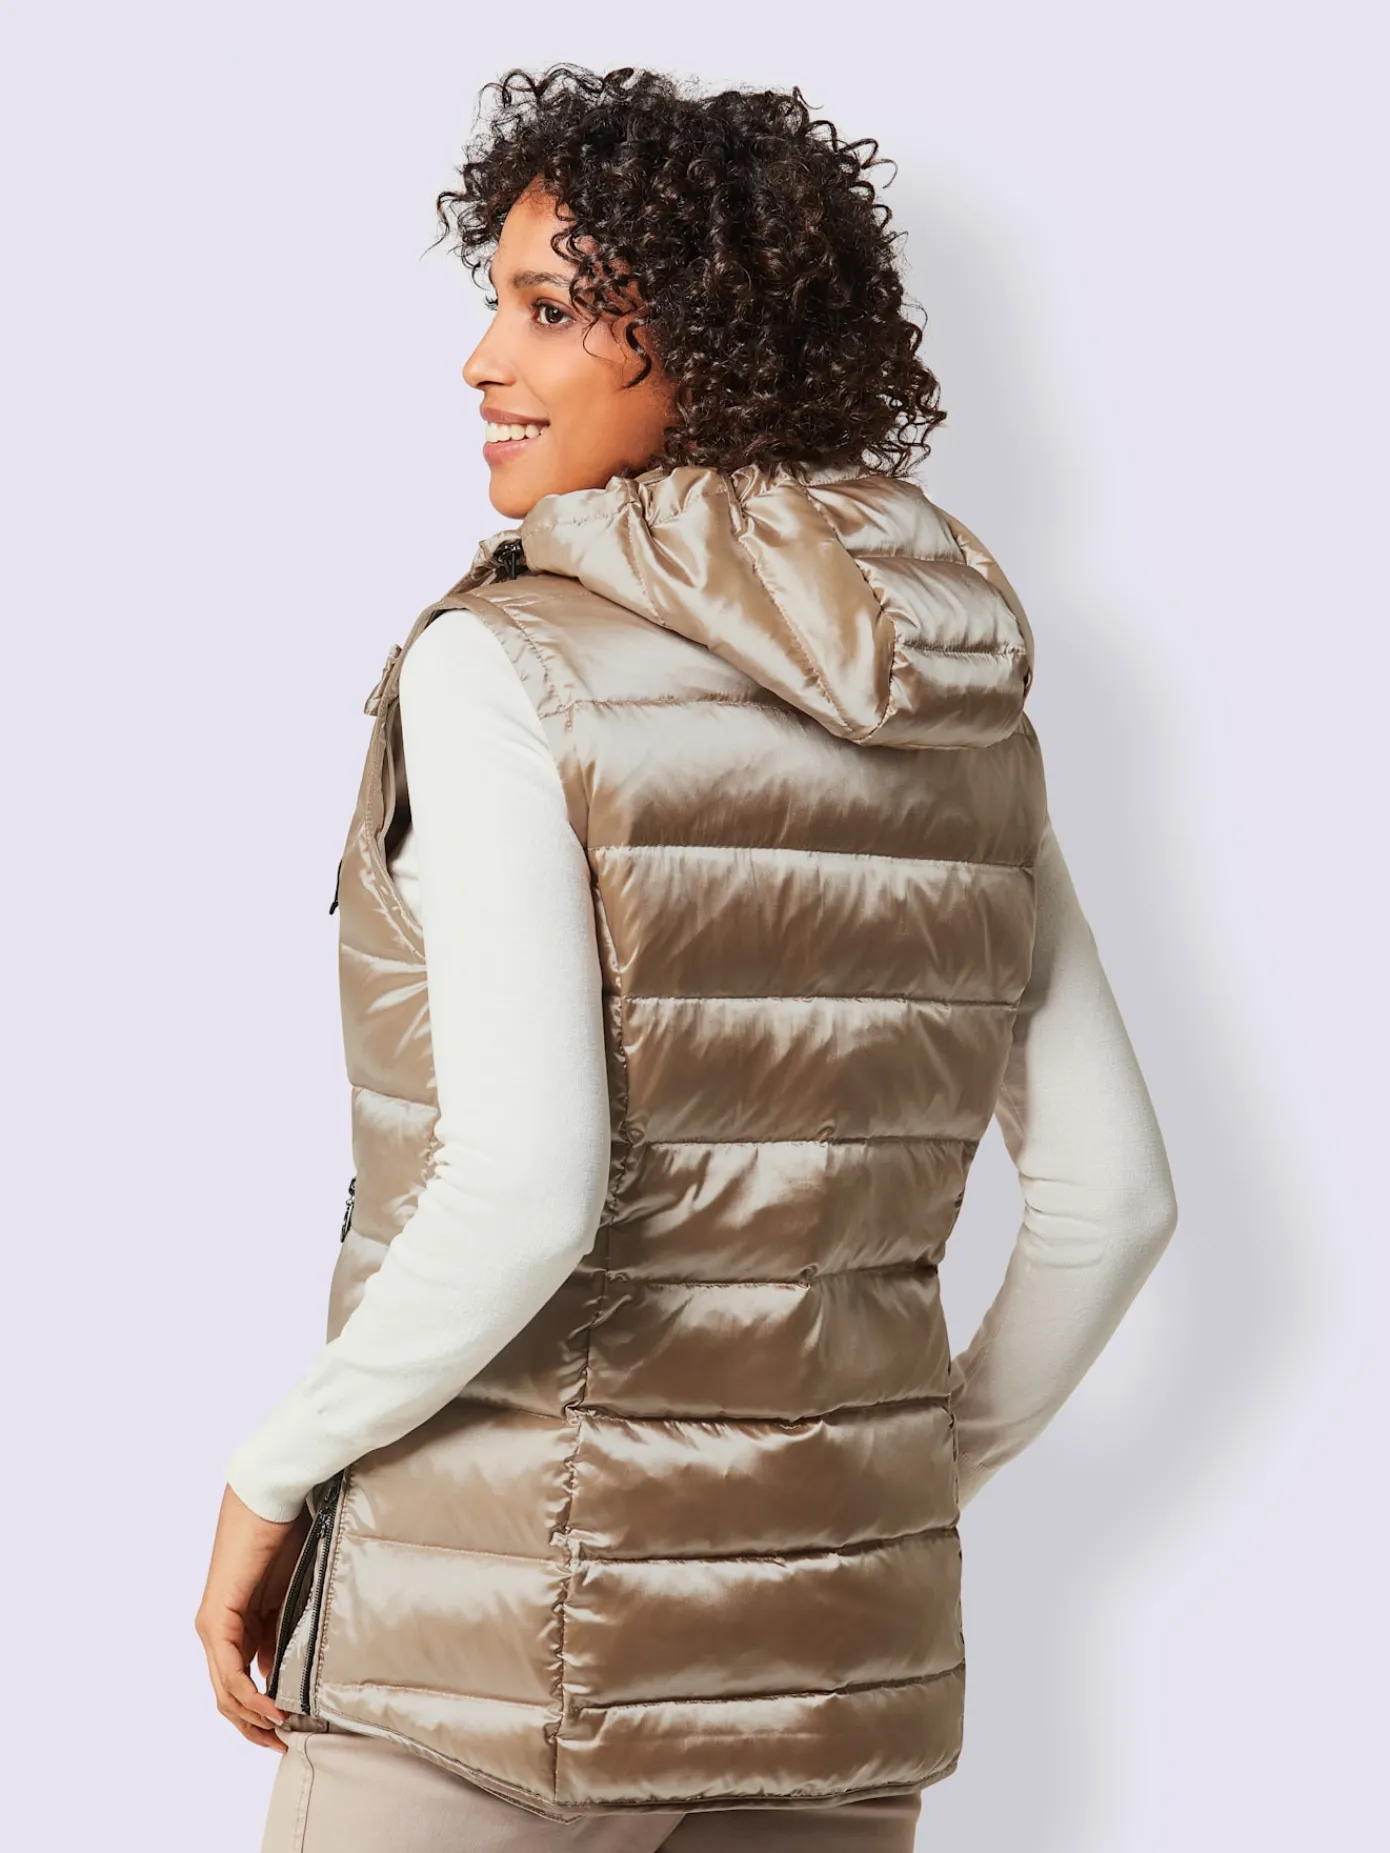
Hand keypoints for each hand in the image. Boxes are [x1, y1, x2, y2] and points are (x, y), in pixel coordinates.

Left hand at [195, 1483, 311, 1750]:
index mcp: (238, 1625)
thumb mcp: (292, 1595)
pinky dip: (248, 1694)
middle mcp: (217, 1630)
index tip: (291, 1729)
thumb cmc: (287, 1533)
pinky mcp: (216, 1618)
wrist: (272, 1497)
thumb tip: (284, 1672)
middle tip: (282, 1745)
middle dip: (254, 1726)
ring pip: (226, 1690)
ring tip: (281, 1733)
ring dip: (251, 1718)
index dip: (262, 1712)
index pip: (242, 1683)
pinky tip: (272, 1708)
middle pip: (228, 1696)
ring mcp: (213, 1626)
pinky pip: (228, 1670)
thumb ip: (284, 1630)